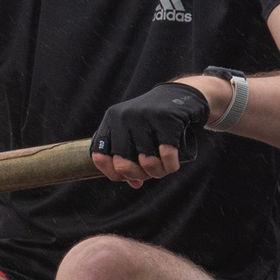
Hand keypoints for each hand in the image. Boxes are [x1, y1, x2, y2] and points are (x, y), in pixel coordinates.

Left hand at [90, 82, 214, 186]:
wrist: (181, 95)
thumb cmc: (154, 121)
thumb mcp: (135, 134)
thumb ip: (129, 157)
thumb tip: (133, 184)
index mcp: (111, 120)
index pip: (99, 155)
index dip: (111, 173)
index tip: (127, 177)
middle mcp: (123, 116)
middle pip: (122, 163)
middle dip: (139, 175)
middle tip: (152, 173)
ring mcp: (144, 116)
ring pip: (146, 161)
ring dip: (157, 172)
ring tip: (164, 169)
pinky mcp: (166, 119)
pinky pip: (166, 154)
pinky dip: (171, 165)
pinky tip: (173, 166)